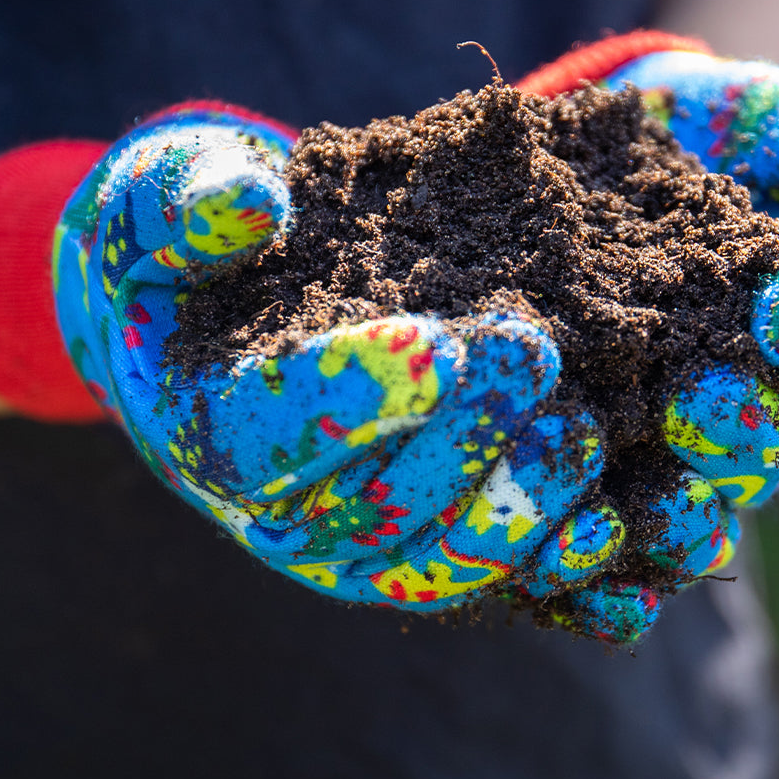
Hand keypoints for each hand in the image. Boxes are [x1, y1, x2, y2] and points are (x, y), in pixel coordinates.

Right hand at [52, 102, 614, 619]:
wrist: (219, 342)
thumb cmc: (191, 269)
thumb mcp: (160, 212)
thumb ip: (185, 206)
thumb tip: (247, 200)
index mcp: (217, 426)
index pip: (282, 426)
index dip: (363, 390)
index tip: (445, 340)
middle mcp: (281, 511)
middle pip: (376, 505)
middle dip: (466, 437)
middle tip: (540, 360)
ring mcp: (352, 546)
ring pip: (438, 560)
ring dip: (520, 511)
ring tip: (587, 438)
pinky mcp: (413, 553)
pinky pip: (487, 579)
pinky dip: (555, 572)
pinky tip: (618, 537)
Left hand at [508, 30, 778, 642]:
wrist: (603, 158)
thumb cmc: (701, 133)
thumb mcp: (765, 120)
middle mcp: (742, 396)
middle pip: (759, 438)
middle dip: (738, 429)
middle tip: (701, 410)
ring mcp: (664, 440)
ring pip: (687, 499)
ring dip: (666, 512)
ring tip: (626, 508)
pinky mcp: (590, 464)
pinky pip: (604, 529)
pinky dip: (592, 558)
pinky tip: (561, 571)